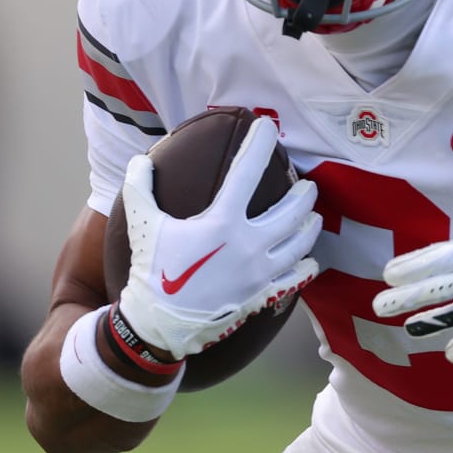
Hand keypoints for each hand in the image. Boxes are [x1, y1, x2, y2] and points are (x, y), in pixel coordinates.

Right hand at [116, 117, 320, 356]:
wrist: (160, 325)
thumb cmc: (152, 272)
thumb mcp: (142, 225)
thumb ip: (140, 188)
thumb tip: (140, 160)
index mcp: (222, 222)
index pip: (247, 172)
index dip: (259, 144)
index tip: (267, 127)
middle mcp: (249, 244)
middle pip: (292, 210)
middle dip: (304, 194)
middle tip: (307, 186)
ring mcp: (260, 271)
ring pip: (301, 242)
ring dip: (310, 226)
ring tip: (313, 217)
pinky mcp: (264, 294)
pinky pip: (297, 278)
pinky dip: (307, 266)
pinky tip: (309, 260)